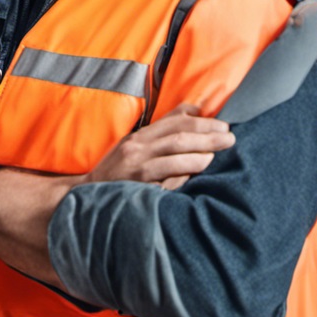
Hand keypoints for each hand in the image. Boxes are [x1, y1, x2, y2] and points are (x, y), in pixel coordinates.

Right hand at [85, 104, 235, 189]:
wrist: (87, 197)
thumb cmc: (117, 175)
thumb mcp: (133, 151)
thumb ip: (159, 139)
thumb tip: (193, 121)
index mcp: (139, 136)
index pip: (173, 119)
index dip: (199, 118)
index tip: (220, 122)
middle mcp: (138, 145)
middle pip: (178, 132)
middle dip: (207, 132)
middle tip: (229, 136)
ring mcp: (138, 163)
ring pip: (175, 148)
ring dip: (202, 147)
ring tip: (221, 149)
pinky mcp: (138, 182)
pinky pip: (167, 172)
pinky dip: (187, 167)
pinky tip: (202, 166)